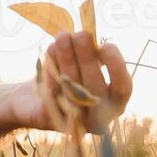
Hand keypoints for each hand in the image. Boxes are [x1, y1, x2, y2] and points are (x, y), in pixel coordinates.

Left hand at [9, 32, 132, 135]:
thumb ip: (93, 55)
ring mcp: (76, 121)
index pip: (123, 88)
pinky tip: (51, 50)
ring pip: (72, 87)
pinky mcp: (52, 120)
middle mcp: (98, 116)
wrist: (34, 100)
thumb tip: (91, 39)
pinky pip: (52, 91)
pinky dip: (51, 69)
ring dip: (68, 58)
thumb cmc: (69, 76)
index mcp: (114, 103)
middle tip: (81, 34)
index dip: (117, 67)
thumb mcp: (85, 65)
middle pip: (95, 86)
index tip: (106, 46)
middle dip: (87, 57)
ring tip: (63, 36)